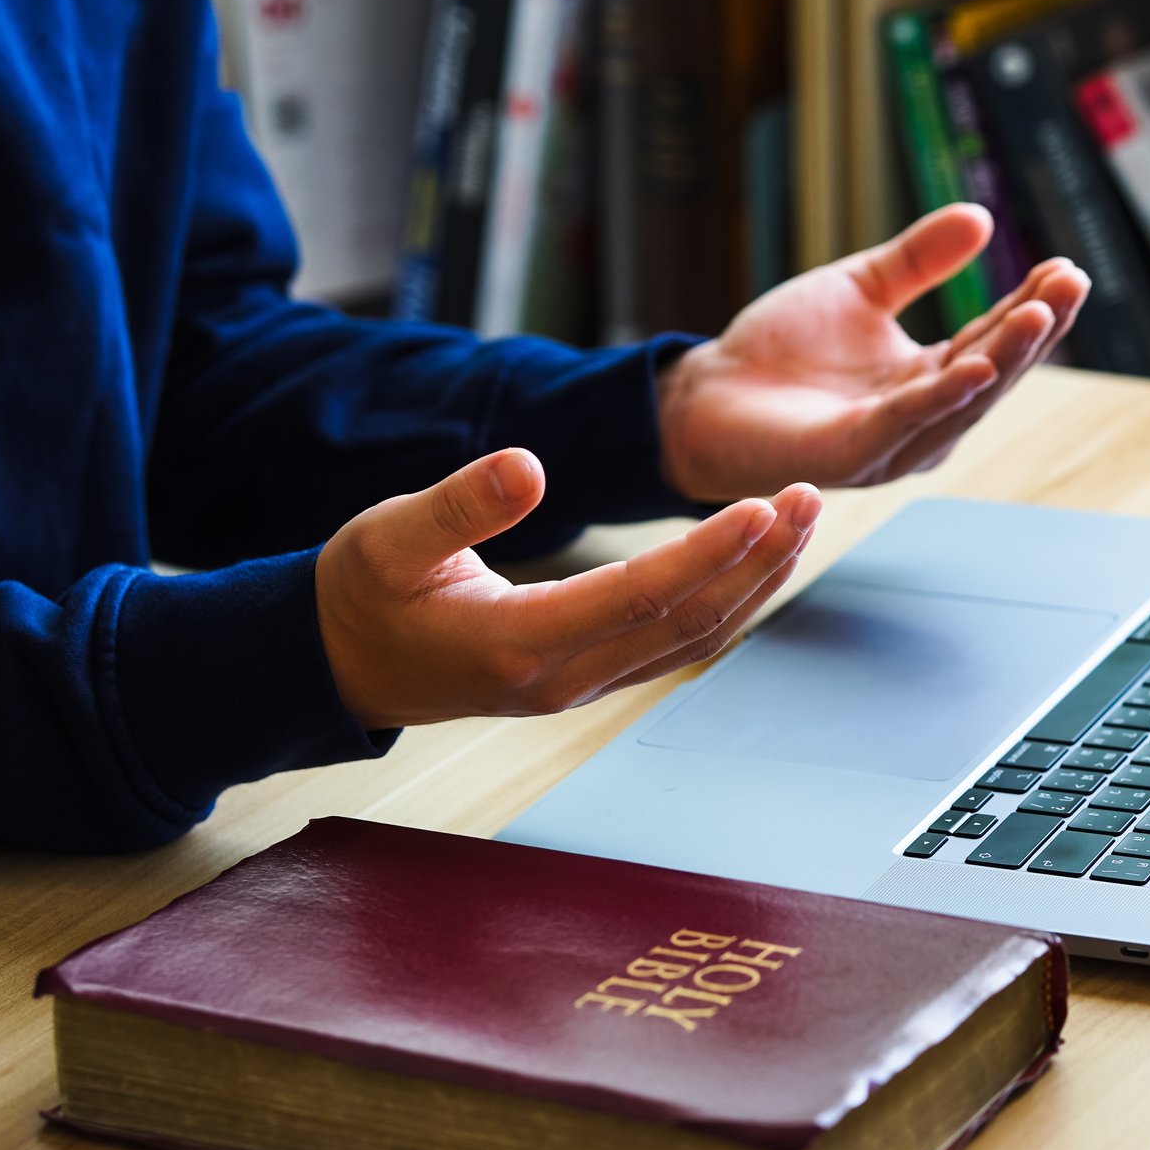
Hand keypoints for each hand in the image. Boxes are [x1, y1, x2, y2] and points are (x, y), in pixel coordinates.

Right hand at [316, 448, 819, 729]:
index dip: (704, 554)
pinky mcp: (590, 677)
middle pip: (687, 622)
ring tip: (801, 517)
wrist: (340, 663)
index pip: (635, 596)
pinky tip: (759, 558)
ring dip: (755, 581)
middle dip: (757, 562)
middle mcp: (563, 679)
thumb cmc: (363, 594)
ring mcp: (580, 686)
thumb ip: (458, 504)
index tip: (760, 507)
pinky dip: (728, 599)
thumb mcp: (388, 537)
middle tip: (809, 498)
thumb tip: (528, 463)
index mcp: (516, 645)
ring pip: (693, 638)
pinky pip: (677, 643)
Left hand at [656, 204, 1088, 500]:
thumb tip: (980, 217)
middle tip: (1072, 281)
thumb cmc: (782, 353)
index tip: (1067, 267)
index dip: (1033, 306)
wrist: (706, 395)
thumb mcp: (862, 289)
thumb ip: (918, 260)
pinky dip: (942, 396)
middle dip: (1037, 329)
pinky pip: (904, 423)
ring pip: (963, 401)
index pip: (995, 339)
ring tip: (1040, 313)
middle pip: (995, 371)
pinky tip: (974, 365)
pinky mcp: (850, 454)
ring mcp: (892, 443)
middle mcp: (924, 419)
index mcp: (931, 380)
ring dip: (1005, 359)